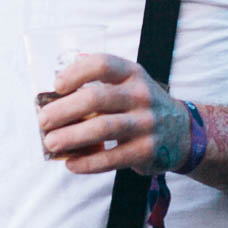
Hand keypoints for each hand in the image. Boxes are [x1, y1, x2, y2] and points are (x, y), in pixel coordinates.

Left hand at [37, 53, 193, 175]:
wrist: (183, 133)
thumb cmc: (140, 106)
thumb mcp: (128, 83)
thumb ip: (98, 81)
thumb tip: (55, 86)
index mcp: (132, 73)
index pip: (103, 64)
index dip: (76, 72)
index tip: (56, 86)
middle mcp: (141, 95)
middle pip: (97, 98)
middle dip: (64, 110)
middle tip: (43, 121)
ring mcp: (146, 123)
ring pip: (103, 128)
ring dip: (71, 137)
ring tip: (51, 143)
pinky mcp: (147, 150)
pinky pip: (112, 158)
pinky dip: (88, 162)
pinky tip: (71, 163)